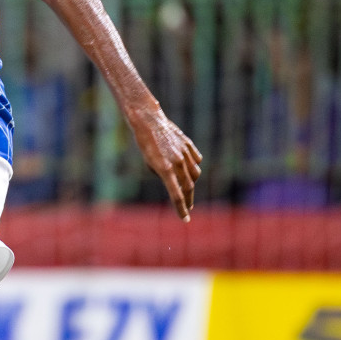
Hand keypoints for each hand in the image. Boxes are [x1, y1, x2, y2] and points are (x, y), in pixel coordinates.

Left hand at [128, 105, 201, 221]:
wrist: (148, 120)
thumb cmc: (144, 143)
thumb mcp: (149, 162)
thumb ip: (163, 174)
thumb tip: (176, 181)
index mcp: (164, 169)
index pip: (175, 194)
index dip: (181, 208)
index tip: (185, 219)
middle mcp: (177, 162)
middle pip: (187, 187)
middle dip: (188, 200)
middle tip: (188, 208)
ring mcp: (185, 153)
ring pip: (195, 173)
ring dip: (191, 183)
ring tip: (187, 190)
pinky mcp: (189, 145)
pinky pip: (196, 160)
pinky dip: (193, 166)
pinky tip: (189, 169)